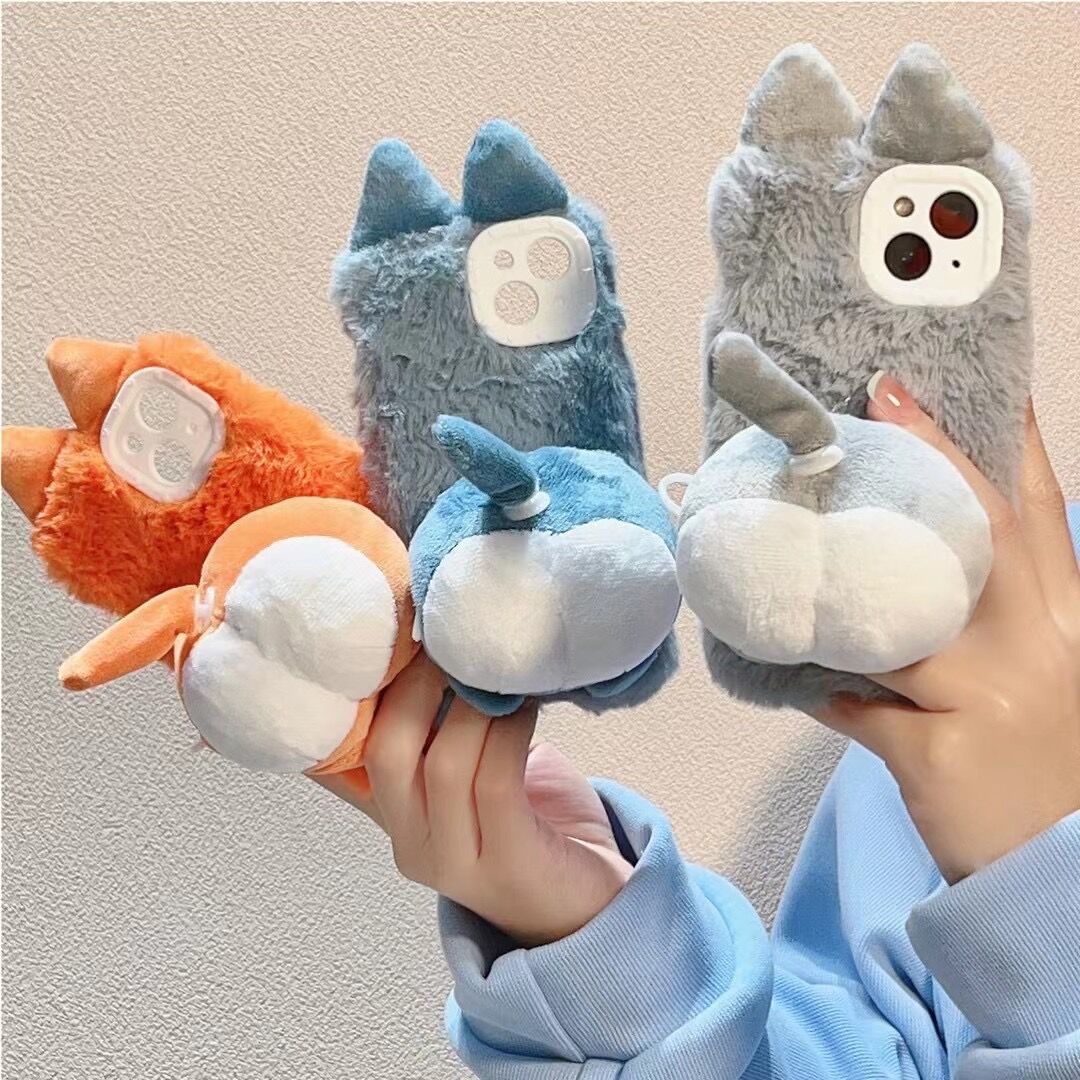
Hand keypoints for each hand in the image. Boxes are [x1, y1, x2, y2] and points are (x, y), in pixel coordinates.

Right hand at [314, 655, 632, 946]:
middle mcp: (409, 843)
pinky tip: (530, 701)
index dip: (366, 683)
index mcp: (394, 814)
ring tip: (501, 664)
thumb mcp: (475, 770)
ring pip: (443, 764)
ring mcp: (452, 863)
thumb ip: (449, 723)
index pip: (350, 746)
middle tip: (454, 636)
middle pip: (386, 750)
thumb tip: (443, 635)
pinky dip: (509, 731)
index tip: (399, 623)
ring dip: (476, 703)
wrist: (591, 909)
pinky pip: (495, 782)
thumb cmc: (533, 823)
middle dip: (418, 683)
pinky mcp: (506, 866)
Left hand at [818, 377, 1079, 882]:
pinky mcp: (942, 750)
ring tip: (789, 540)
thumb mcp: (1044, 685)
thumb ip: (993, 628)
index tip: (987, 388)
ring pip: (904, 618)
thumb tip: (916, 574)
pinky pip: (860, 707)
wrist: (1060, 883)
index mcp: (1068, 626)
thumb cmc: (1043, 772)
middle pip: (980, 535)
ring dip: (844, 584)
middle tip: (881, 399)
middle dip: (932, 458)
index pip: (1043, 521)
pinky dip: (826, 692)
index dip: (1016, 450)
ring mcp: (992, 697)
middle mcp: (1040, 649)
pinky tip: (794, 682)